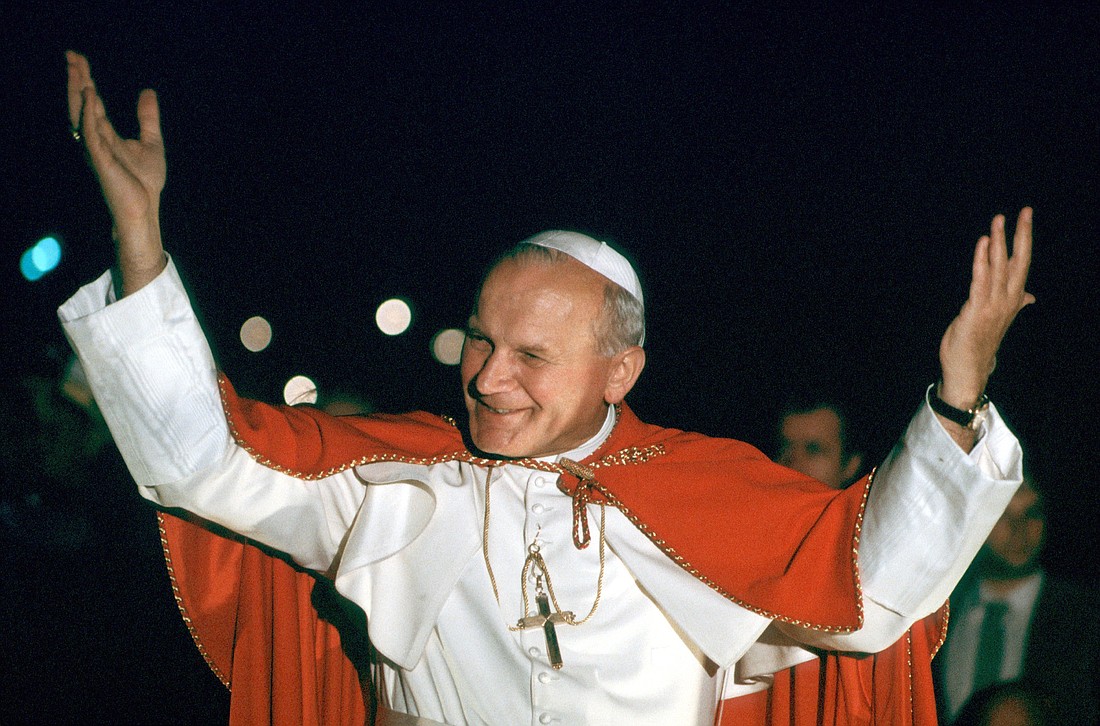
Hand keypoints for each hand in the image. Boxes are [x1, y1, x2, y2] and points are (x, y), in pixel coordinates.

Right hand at [67, 50, 166, 293]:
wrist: (145, 209)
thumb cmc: (144, 182)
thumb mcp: (151, 142)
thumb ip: (148, 118)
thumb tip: (148, 91)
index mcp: (104, 134)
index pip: (92, 101)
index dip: (85, 79)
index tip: (80, 58)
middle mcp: (95, 139)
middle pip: (81, 103)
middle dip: (76, 79)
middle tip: (72, 55)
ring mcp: (95, 149)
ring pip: (81, 114)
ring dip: (79, 91)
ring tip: (78, 69)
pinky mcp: (100, 160)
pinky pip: (91, 133)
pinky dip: (89, 113)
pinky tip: (91, 96)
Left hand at [938, 208, 1034, 413]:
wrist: (969, 370)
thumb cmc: (980, 342)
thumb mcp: (997, 318)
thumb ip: (1013, 303)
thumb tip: (1029, 295)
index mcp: (1012, 299)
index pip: (1021, 263)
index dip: (1024, 240)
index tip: (1025, 217)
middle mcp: (1007, 300)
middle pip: (1018, 261)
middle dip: (1020, 235)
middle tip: (1023, 211)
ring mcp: (993, 305)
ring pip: (998, 267)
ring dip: (998, 243)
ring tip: (998, 221)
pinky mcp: (976, 310)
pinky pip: (980, 280)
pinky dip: (982, 260)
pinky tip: (982, 244)